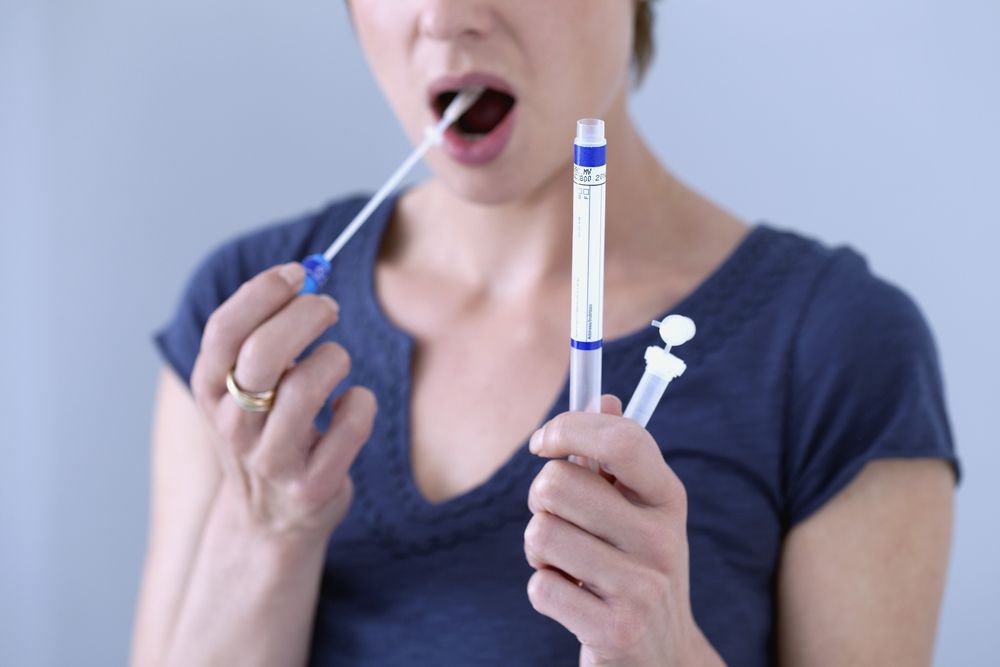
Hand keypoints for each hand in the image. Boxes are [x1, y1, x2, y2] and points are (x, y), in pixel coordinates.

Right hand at [190, 262, 376, 547]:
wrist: (269, 523)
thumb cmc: (266, 433)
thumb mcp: (245, 388)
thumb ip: (263, 334)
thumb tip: (304, 277)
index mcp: (210, 391)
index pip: (224, 329)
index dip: (264, 292)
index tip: (298, 274)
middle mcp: (233, 425)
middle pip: (264, 352)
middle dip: (306, 315)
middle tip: (328, 308)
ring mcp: (271, 460)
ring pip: (308, 386)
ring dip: (334, 359)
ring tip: (335, 363)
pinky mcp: (312, 486)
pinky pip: (351, 423)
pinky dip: (361, 404)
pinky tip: (349, 407)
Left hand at [524, 396, 722, 666]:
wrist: (662, 658)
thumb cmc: (636, 568)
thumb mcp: (638, 512)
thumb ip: (618, 458)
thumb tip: (602, 399)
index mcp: (668, 498)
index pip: (621, 439)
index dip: (569, 428)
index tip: (543, 443)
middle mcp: (662, 539)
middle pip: (557, 484)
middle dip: (540, 501)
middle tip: (558, 521)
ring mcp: (642, 588)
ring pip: (540, 533)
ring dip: (539, 550)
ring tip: (568, 564)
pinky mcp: (616, 631)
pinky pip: (540, 587)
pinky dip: (544, 590)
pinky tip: (573, 600)